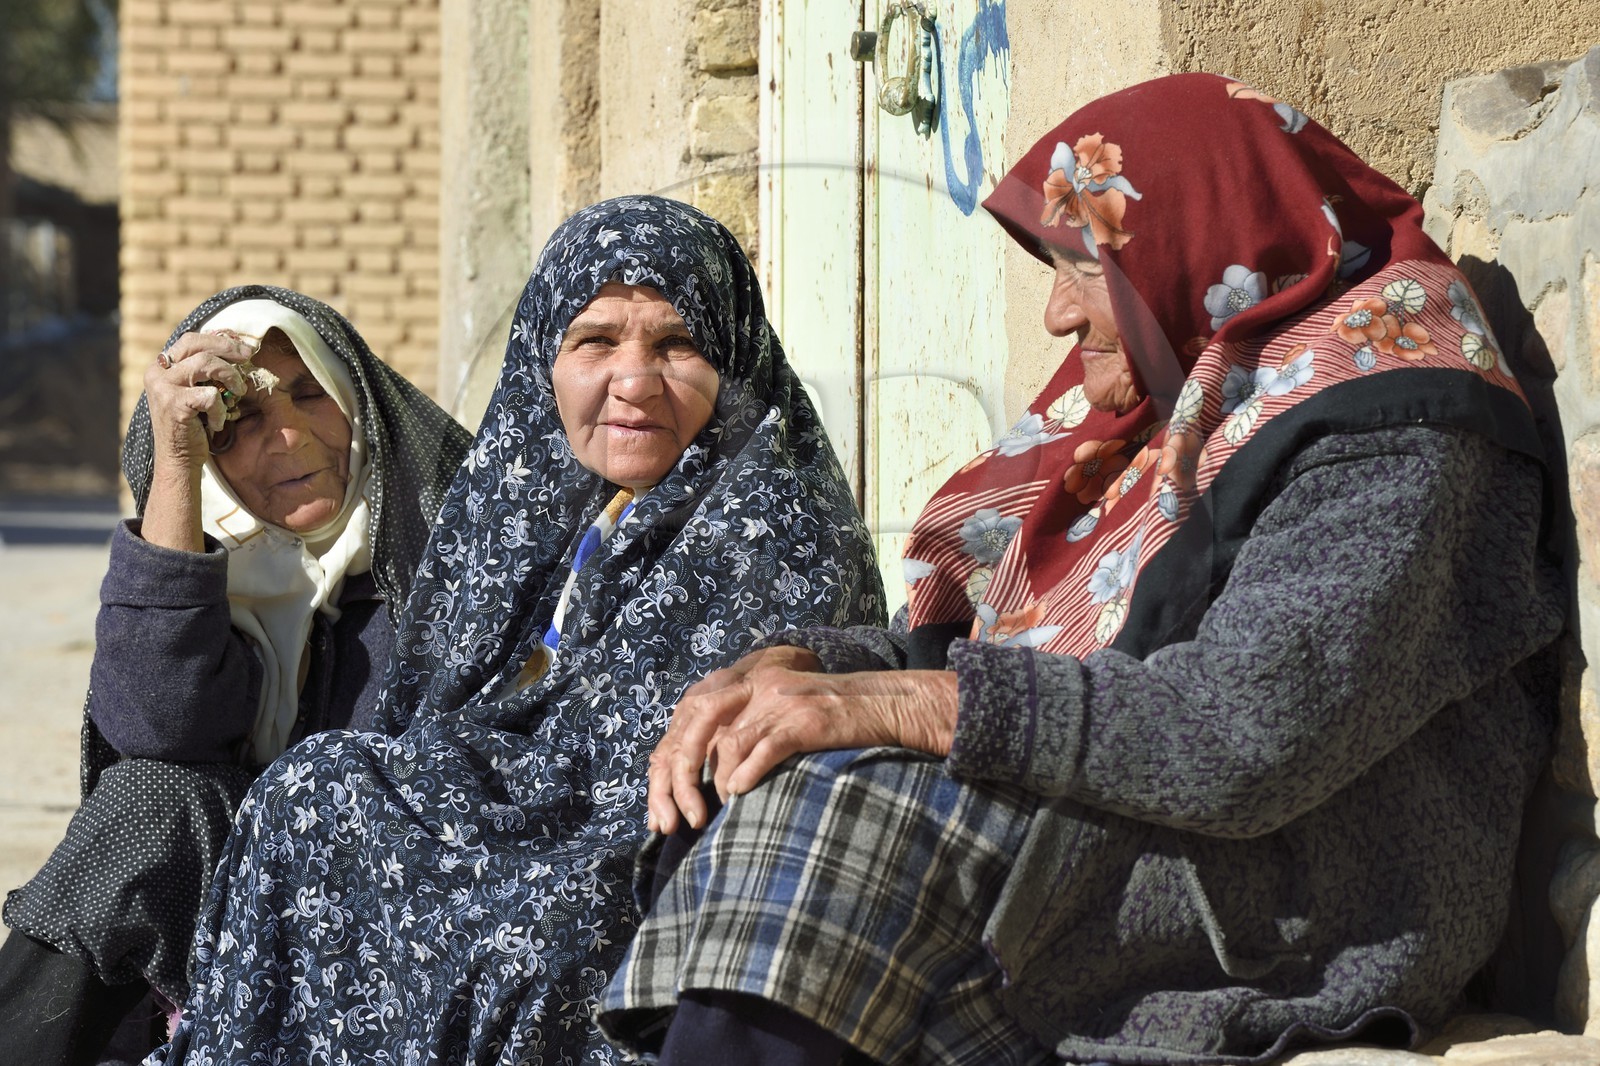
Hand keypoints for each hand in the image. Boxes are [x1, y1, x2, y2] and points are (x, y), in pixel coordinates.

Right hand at [145, 330, 258, 467]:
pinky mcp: (174, 404)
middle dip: (227, 348)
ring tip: (238, 391)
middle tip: (249, 356)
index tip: (241, 345)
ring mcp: (163, 388)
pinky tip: (216, 422)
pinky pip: (210, 395)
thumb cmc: (193, 426)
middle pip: (196, 344)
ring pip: (206, 363)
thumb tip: (233, 344)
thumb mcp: (196, 391)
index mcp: (160, 367)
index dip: (218, 339)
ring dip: (230, 376)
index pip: (190, 340)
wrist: (178, 460)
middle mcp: (157, 373)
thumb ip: (204, 371)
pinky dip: (220, 409)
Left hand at [646, 645, 958, 834]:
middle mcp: (761, 683)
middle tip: (680, 815)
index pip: (693, 710)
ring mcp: (782, 700)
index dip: (672, 753)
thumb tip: (717, 768)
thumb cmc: (837, 720)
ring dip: (716, 782)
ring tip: (717, 811)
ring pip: (727, 742)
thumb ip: (753, 726)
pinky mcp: (805, 720)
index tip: (666, 793)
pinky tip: (741, 795)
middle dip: (681, 772)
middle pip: (699, 721)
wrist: (889, 704)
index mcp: (752, 678)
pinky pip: (763, 749)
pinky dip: (746, 775)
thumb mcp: (787, 711)